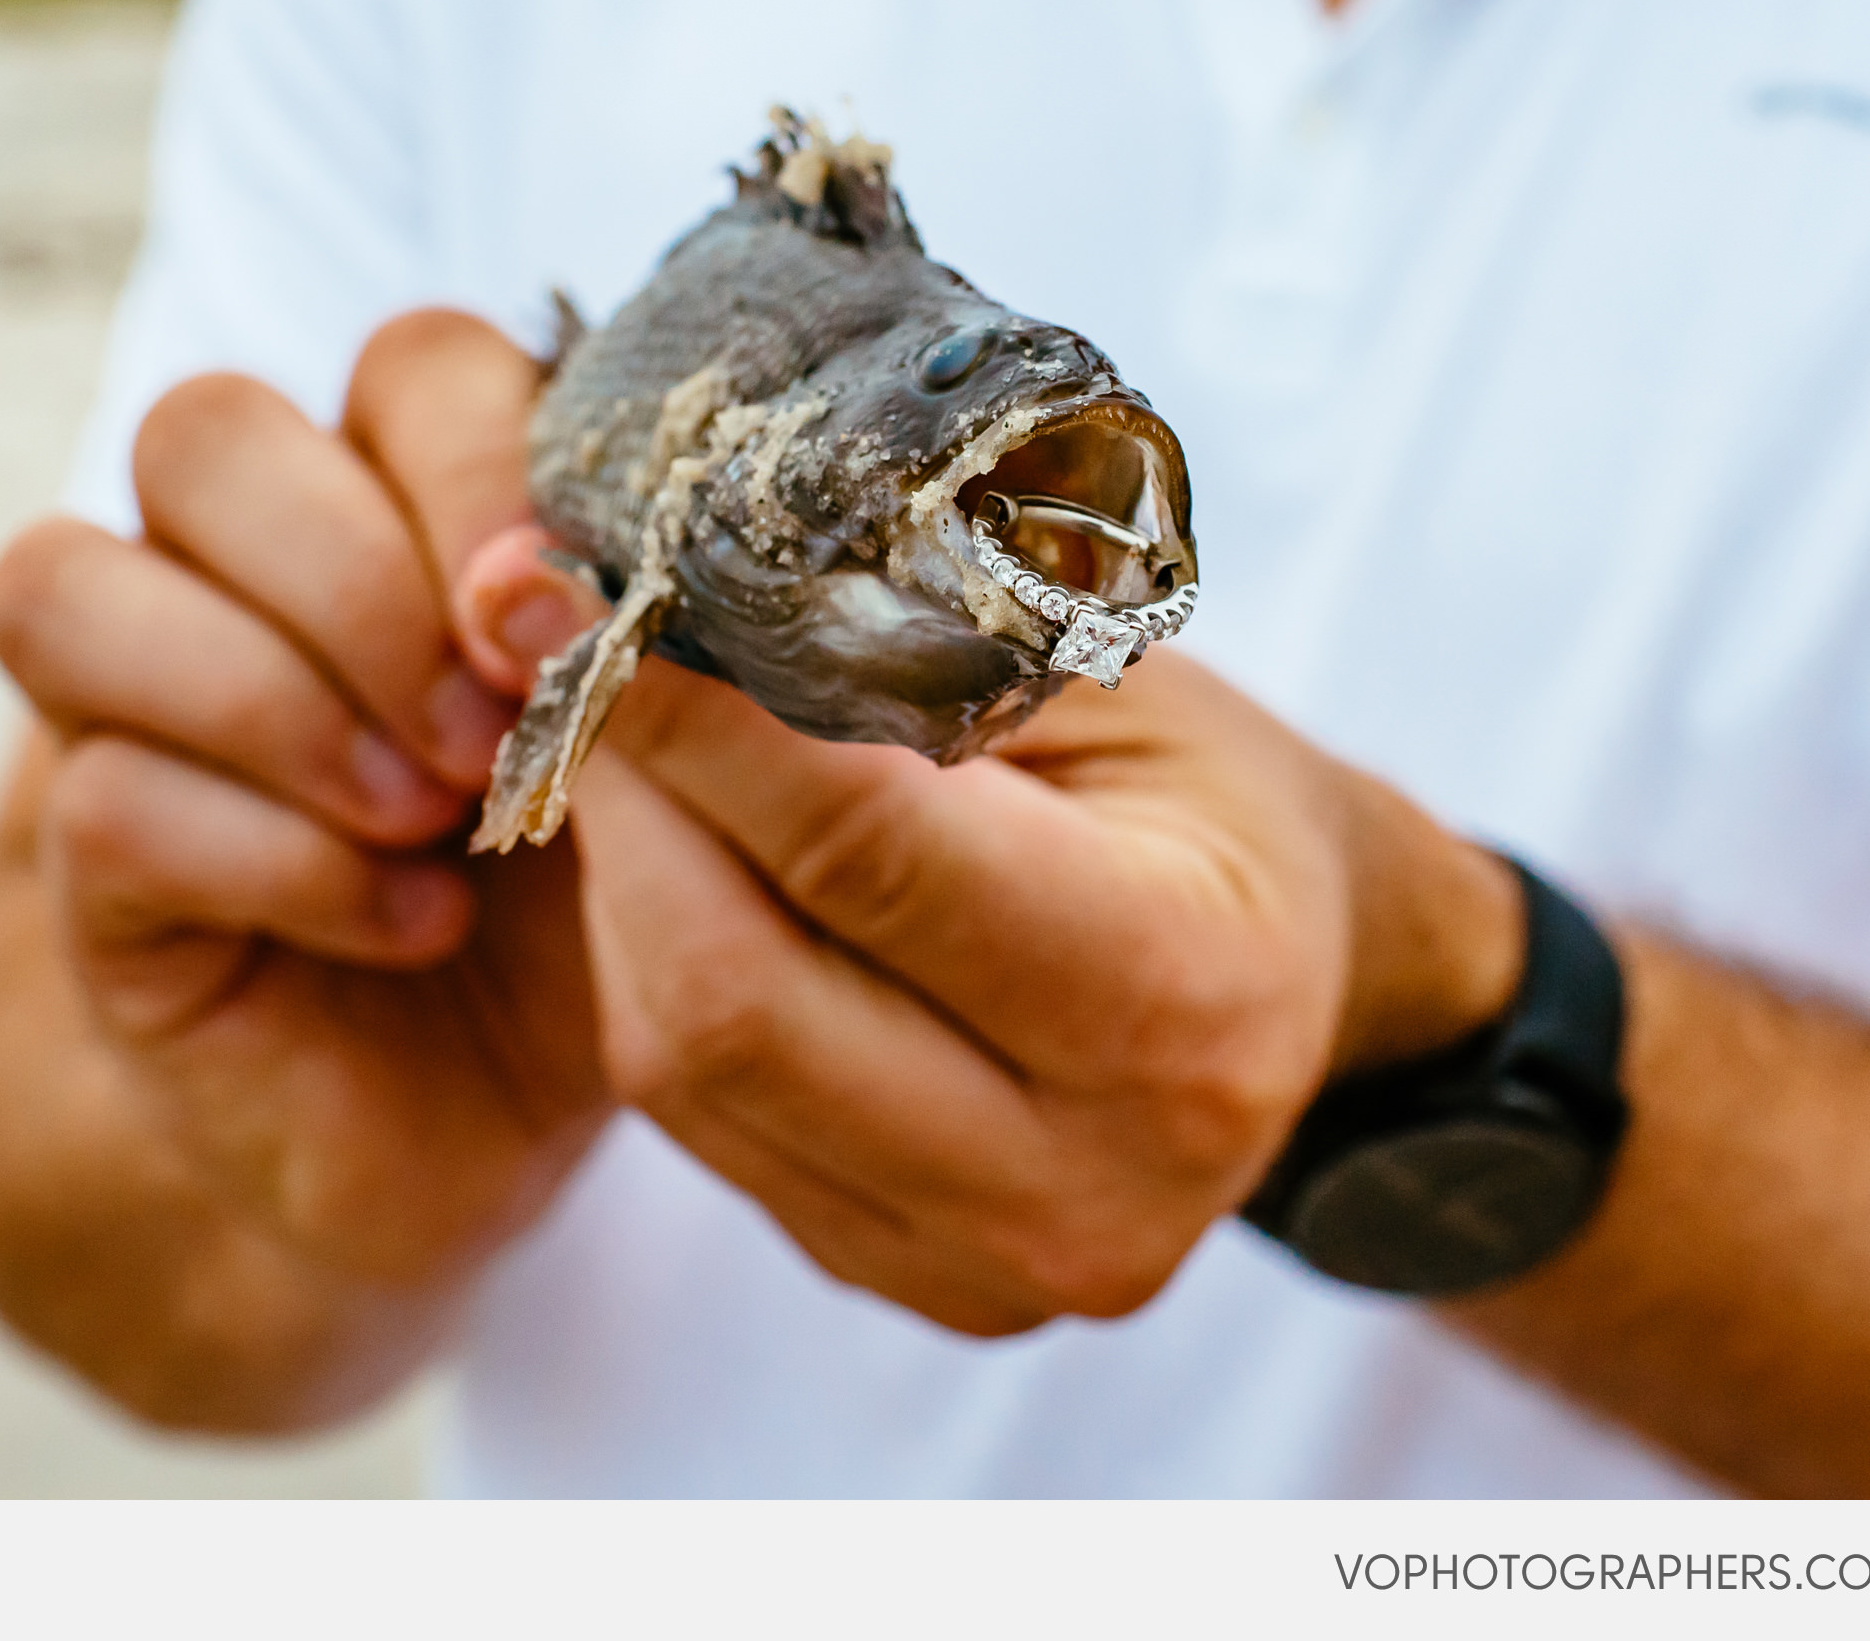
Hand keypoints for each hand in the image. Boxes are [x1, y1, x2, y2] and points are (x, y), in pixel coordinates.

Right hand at [0, 311, 606, 1289]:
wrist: (518, 1116)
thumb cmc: (606, 903)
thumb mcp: (660, 767)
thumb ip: (622, 645)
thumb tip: (571, 576)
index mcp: (417, 496)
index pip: (406, 364)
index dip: (477, 463)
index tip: (575, 608)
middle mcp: (254, 568)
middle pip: (201, 434)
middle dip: (357, 577)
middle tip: (490, 730)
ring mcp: (144, 709)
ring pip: (66, 582)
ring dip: (277, 703)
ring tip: (439, 817)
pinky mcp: (97, 866)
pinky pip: (103, 801)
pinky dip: (279, 864)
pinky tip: (413, 926)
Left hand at [457, 539, 1522, 1333]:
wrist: (1304, 985)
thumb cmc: (1208, 791)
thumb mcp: (1114, 679)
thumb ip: (908, 651)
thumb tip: (655, 594)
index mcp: (1180, 997)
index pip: (864, 852)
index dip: (687, 719)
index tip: (566, 592)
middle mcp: (1087, 1178)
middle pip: (733, 990)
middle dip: (625, 801)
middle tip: (569, 658)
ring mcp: (993, 1260)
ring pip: (689, 1065)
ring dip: (624, 885)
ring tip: (633, 752)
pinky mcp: (912, 1278)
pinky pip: (704, 1123)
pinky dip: (659, 976)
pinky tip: (688, 873)